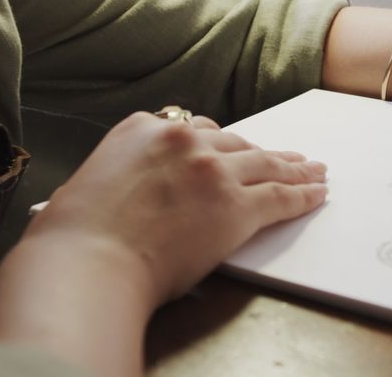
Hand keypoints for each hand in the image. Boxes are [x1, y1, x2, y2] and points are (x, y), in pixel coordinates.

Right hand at [25, 111, 327, 305]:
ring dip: (293, 167)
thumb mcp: (89, 181)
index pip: (193, 129)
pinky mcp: (236, 205)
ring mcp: (212, 170)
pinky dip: (302, 195)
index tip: (230, 149)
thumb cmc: (75, 236)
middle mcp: (182, 141)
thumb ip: (121, 172)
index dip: (216, 143)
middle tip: (285, 156)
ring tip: (312, 171)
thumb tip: (123, 189)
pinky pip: (280, 196)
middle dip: (260, 151)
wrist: (88, 261)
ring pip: (264, 163)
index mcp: (142, 129)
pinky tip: (316, 194)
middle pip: (234, 143)